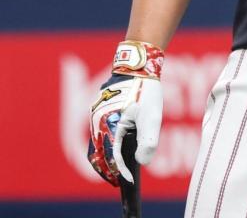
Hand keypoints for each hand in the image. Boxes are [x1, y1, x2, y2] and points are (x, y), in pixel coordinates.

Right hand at [87, 40, 164, 184]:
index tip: (126, 181)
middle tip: (118, 181)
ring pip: (94, 144)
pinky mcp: (97, 110)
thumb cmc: (146, 90)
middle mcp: (97, 121)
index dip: (118, 171)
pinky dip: (102, 146)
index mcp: (109, 123)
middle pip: (97, 154)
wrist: (138, 65)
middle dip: (107, 169)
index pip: (110, 156)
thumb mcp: (152, 115)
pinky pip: (96, 134)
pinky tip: (114, 151)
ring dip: (103, 159)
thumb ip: (148, 141)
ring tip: (116, 171)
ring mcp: (95, 115)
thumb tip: (141, 162)